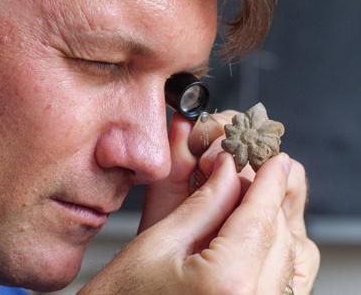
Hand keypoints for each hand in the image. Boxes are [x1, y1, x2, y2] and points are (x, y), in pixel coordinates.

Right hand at [79, 112, 319, 293]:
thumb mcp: (157, 243)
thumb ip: (202, 204)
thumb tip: (228, 171)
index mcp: (227, 281)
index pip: (260, 218)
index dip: (269, 182)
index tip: (274, 160)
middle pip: (278, 236)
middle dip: (266, 202)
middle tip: (246, 178)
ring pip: (286, 260)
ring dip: (269, 229)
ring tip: (243, 207)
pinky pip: (280, 282)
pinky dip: (271, 256)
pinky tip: (249, 240)